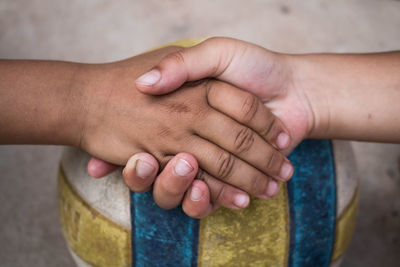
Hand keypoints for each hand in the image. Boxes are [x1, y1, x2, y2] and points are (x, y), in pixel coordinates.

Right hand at [82, 46, 292, 211]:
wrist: (297, 89)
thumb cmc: (256, 66)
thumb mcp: (216, 53)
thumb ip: (181, 65)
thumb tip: (144, 83)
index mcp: (183, 113)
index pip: (150, 141)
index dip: (135, 156)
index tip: (126, 157)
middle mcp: (193, 138)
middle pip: (168, 171)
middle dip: (162, 176)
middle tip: (150, 166)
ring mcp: (212, 158)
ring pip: (188, 188)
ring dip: (187, 190)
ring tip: (190, 176)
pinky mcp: (231, 174)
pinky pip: (216, 194)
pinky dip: (217, 199)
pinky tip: (227, 197)